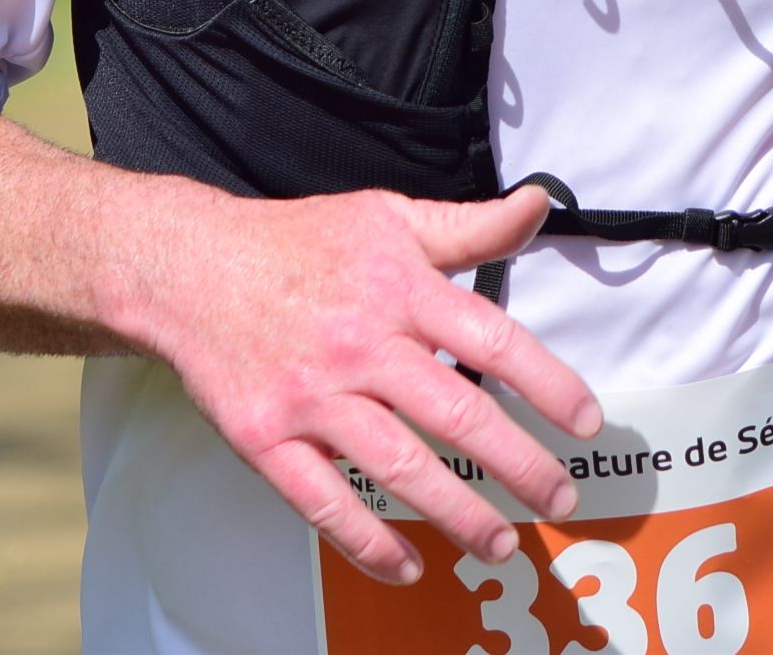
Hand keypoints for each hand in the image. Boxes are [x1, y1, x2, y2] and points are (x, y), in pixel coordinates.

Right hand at [141, 183, 601, 584]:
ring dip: (457, 512)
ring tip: (500, 541)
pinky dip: (367, 541)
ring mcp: (311, 395)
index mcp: (396, 287)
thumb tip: (536, 207)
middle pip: (455, 411)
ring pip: (398, 465)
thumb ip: (469, 226)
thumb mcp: (387, 216)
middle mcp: (359, 343)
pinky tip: (406, 565)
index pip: (490, 337)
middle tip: (558, 499)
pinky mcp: (267, 437)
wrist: (188, 268)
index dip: (547, 383)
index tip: (585, 421)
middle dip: (518, 463)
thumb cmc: (294, 245)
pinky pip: (323, 501)